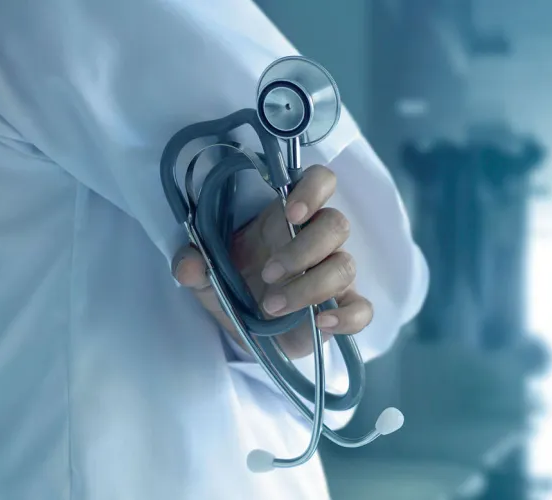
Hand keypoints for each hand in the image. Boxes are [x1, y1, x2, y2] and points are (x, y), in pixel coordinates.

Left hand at [172, 165, 373, 358]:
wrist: (246, 331)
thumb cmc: (234, 288)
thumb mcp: (204, 277)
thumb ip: (192, 265)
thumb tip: (188, 265)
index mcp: (285, 219)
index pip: (320, 182)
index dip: (313, 189)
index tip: (291, 212)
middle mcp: (316, 241)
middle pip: (336, 224)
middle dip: (304, 249)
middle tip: (267, 274)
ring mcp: (333, 275)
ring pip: (345, 265)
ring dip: (310, 287)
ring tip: (272, 307)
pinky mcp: (342, 309)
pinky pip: (363, 309)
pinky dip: (348, 316)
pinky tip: (321, 324)